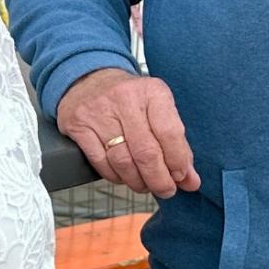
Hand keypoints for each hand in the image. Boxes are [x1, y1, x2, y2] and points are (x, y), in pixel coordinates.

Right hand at [58, 68, 200, 197]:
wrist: (89, 79)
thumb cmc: (131, 98)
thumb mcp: (158, 108)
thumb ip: (177, 143)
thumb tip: (190, 180)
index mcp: (152, 91)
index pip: (170, 133)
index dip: (177, 161)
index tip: (181, 177)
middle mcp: (125, 98)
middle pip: (146, 152)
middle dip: (159, 179)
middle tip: (165, 190)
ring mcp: (99, 111)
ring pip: (122, 161)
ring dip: (137, 181)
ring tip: (145, 185)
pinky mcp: (78, 125)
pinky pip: (100, 162)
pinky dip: (115, 176)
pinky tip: (123, 176)